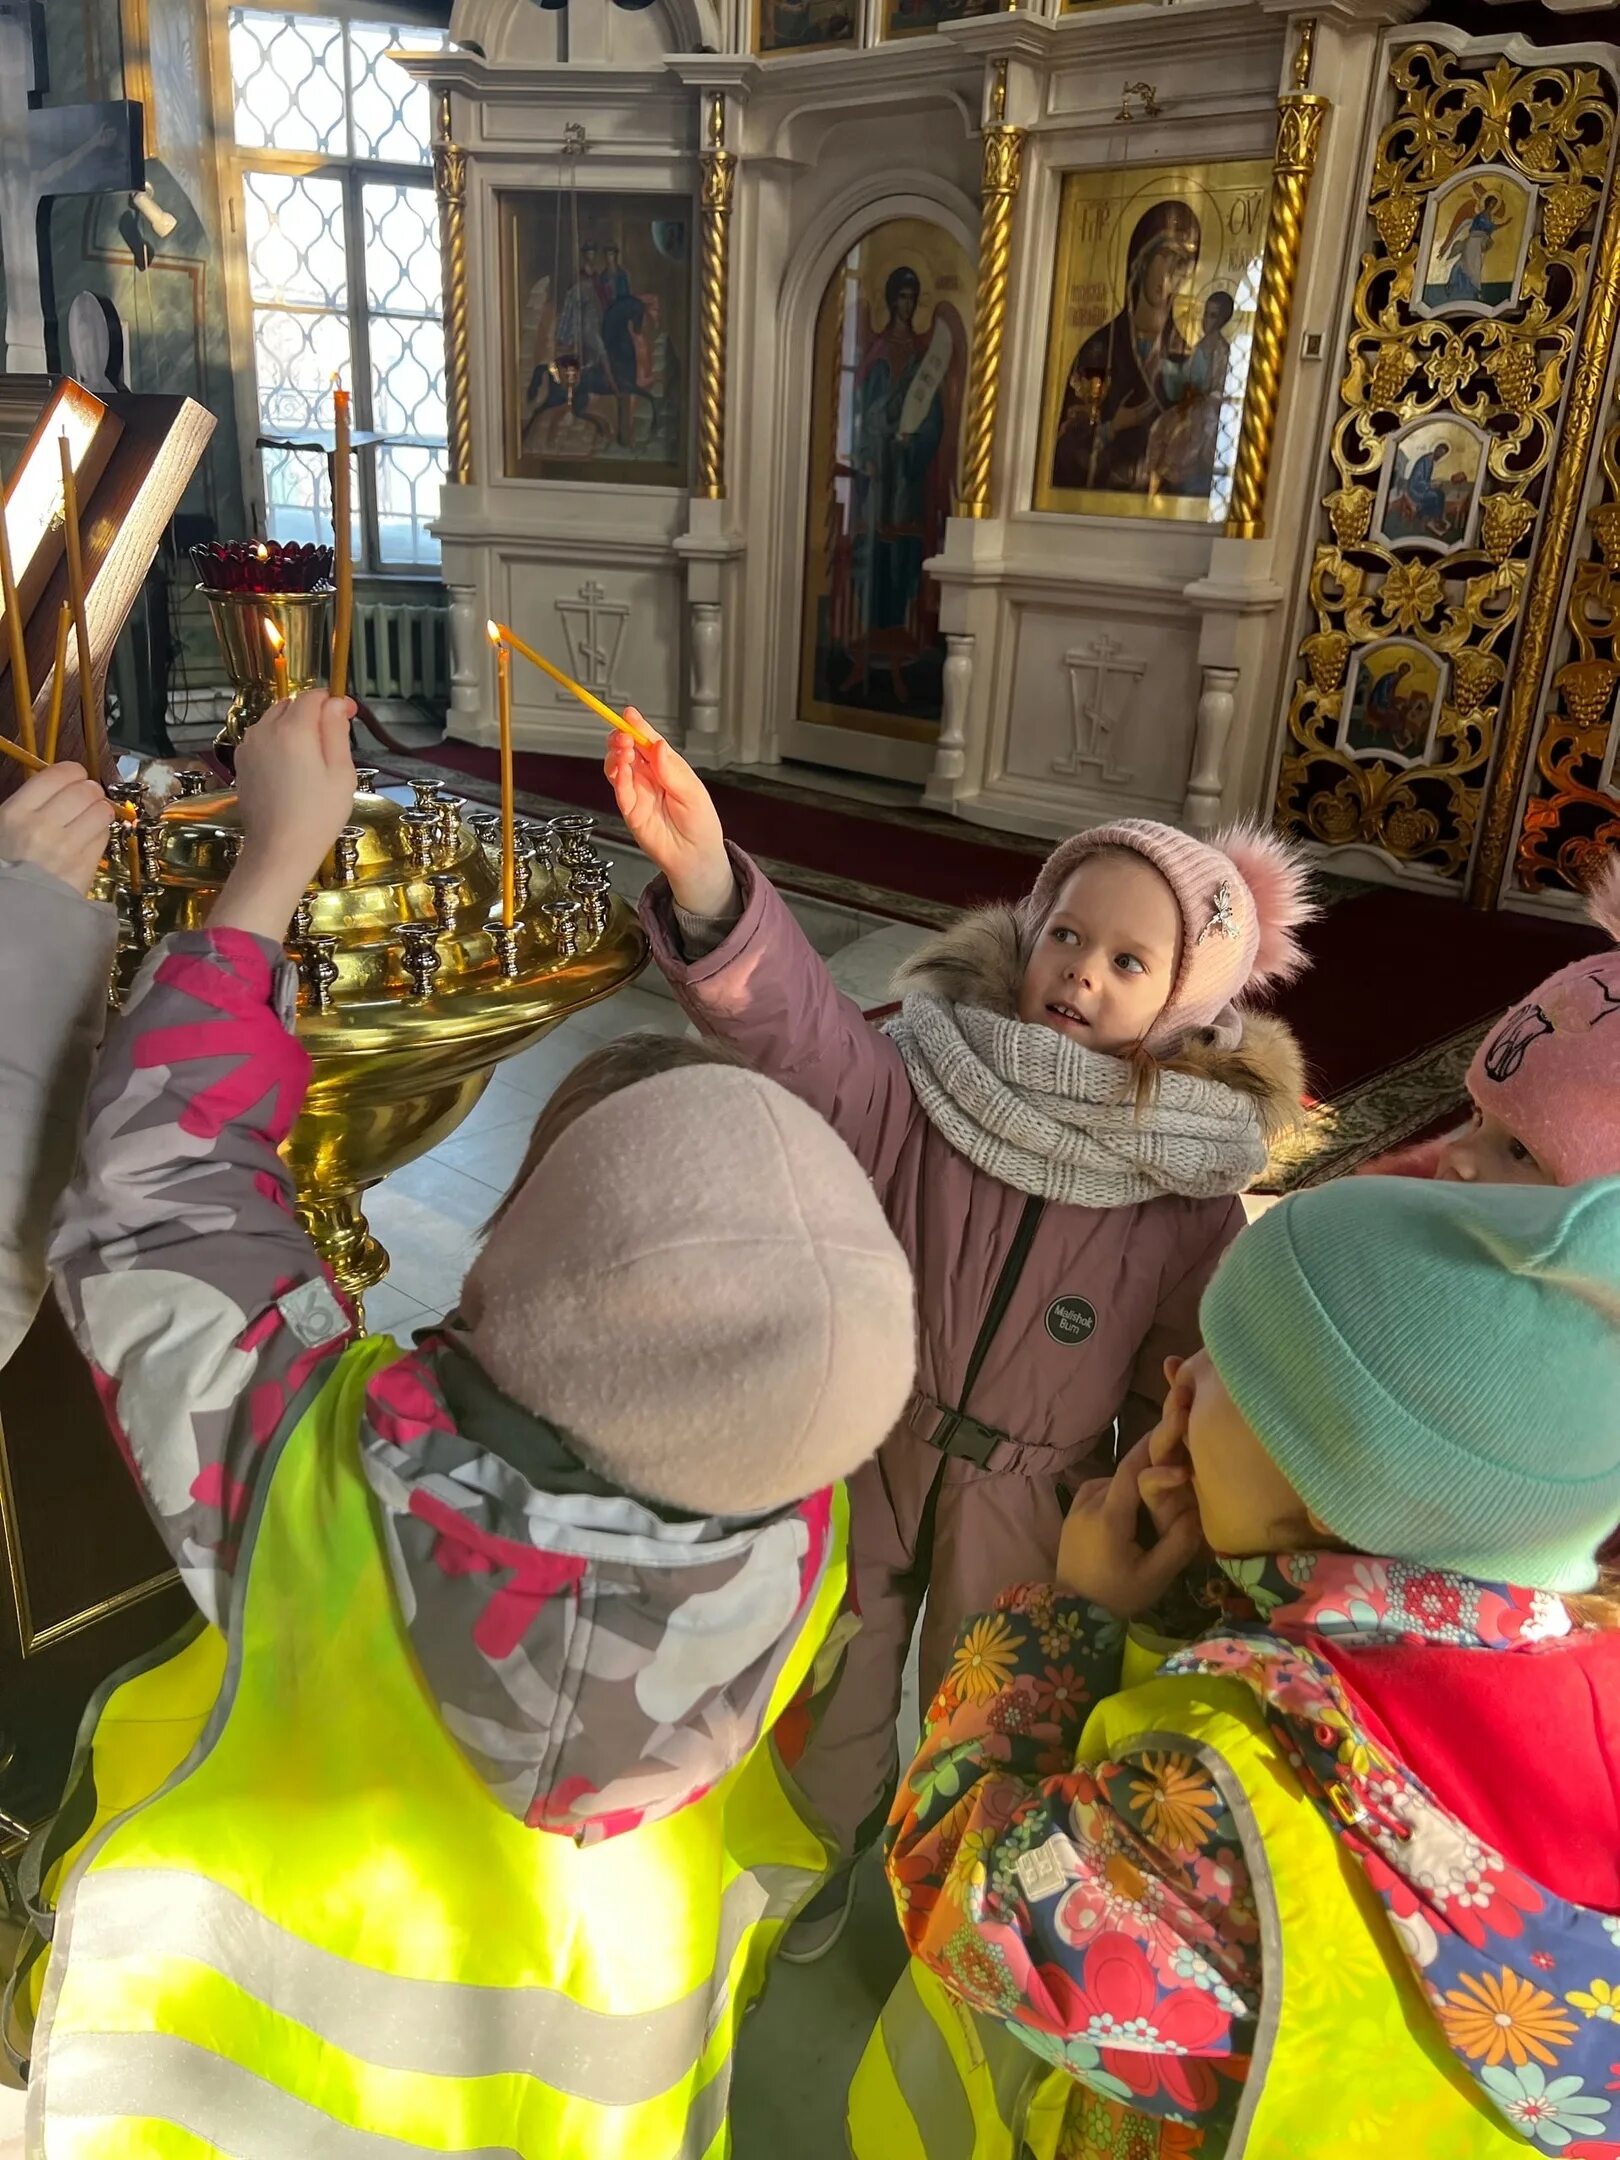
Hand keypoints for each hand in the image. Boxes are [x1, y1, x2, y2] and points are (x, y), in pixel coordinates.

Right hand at [0, 764, 112, 896]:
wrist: (13, 908)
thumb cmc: (5, 864)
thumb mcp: (2, 827)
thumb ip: (27, 804)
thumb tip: (56, 784)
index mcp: (16, 812)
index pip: (56, 776)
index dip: (72, 771)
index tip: (76, 774)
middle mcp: (43, 826)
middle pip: (84, 791)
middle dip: (90, 789)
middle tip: (87, 794)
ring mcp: (67, 848)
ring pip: (101, 811)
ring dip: (100, 808)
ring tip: (93, 813)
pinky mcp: (85, 867)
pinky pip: (104, 836)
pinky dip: (101, 831)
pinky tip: (91, 835)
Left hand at [211, 690, 354, 939]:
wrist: (278, 850)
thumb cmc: (319, 815)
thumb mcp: (341, 773)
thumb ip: (336, 731)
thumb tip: (336, 703)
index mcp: (293, 729)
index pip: (312, 696)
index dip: (334, 701)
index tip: (350, 716)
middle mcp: (265, 730)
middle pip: (291, 704)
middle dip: (312, 713)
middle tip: (332, 742)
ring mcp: (248, 746)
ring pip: (274, 720)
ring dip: (293, 727)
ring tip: (310, 758)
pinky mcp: (241, 762)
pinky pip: (262, 739)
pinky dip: (277, 742)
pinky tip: (290, 770)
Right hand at [604, 717, 732, 917]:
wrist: (695, 857)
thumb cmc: (699, 824)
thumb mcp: (693, 793)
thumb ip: (672, 771)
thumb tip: (659, 746)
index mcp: (667, 766)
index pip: (648, 741)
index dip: (637, 727)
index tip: (629, 715)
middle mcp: (649, 776)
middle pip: (627, 750)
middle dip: (621, 739)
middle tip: (623, 736)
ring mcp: (637, 792)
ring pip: (618, 767)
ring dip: (616, 756)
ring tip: (622, 751)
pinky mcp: (630, 810)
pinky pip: (620, 791)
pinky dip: (618, 778)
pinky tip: (621, 770)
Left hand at [1055, 1429, 1202, 1618]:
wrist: (1072, 1614)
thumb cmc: (1117, 1597)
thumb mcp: (1155, 1576)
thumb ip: (1178, 1542)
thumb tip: (1196, 1509)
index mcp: (1108, 1517)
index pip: (1131, 1470)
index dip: (1154, 1451)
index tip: (1179, 1438)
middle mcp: (1088, 1503)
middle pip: (1124, 1473)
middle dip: (1150, 1465)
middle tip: (1178, 1459)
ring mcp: (1076, 1507)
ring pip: (1112, 1480)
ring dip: (1135, 1481)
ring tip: (1159, 1489)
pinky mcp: (1071, 1513)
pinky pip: (1100, 1490)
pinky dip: (1119, 1491)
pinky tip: (1134, 1508)